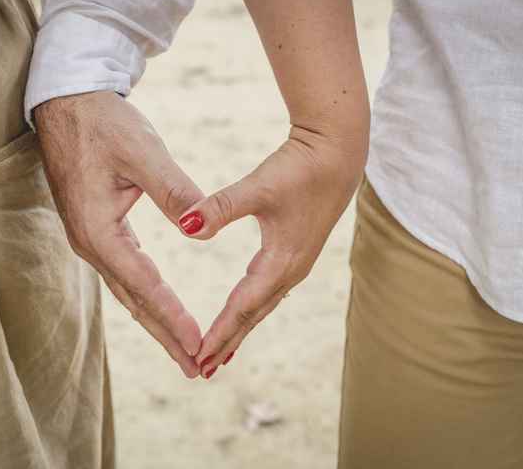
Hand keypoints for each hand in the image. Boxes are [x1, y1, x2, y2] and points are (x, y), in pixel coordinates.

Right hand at [34, 91, 203, 377]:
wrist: (66, 103)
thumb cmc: (102, 123)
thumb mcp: (143, 152)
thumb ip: (173, 192)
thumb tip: (201, 231)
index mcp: (99, 230)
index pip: (145, 285)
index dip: (173, 317)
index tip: (200, 344)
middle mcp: (91, 243)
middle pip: (135, 301)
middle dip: (166, 335)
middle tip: (197, 367)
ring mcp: (91, 239)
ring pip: (130, 292)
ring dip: (157, 321)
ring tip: (185, 349)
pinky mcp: (97, 230)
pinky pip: (125, 274)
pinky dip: (147, 296)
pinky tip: (162, 308)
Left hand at [177, 126, 366, 377]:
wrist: (338, 153)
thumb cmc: (299, 168)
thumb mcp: (257, 187)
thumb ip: (219, 208)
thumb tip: (185, 229)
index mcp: (281, 261)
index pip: (243, 307)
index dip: (220, 333)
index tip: (198, 356)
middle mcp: (291, 269)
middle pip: (253, 315)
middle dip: (228, 342)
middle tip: (203, 369)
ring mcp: (296, 263)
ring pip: (262, 305)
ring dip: (240, 329)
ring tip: (220, 353)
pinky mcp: (296, 252)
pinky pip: (269, 291)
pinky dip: (251, 309)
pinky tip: (244, 312)